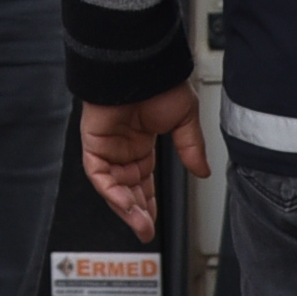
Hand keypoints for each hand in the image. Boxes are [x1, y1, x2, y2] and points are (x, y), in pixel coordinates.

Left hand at [78, 86, 209, 242]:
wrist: (140, 64)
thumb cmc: (159, 81)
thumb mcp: (184, 119)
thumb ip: (191, 147)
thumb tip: (203, 171)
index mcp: (142, 143)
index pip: (143, 182)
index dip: (149, 203)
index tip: (155, 222)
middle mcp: (122, 148)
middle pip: (127, 189)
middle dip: (137, 212)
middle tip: (147, 231)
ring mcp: (107, 145)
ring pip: (113, 187)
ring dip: (126, 208)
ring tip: (141, 225)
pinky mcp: (93, 142)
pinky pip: (99, 174)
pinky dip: (112, 191)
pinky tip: (126, 205)